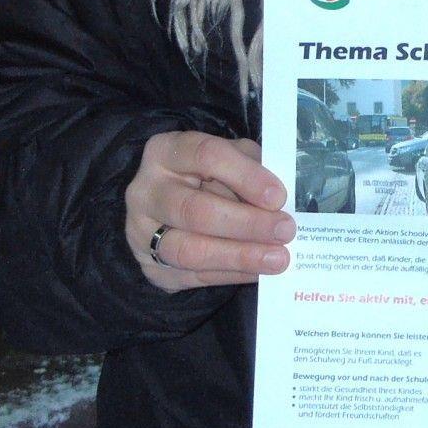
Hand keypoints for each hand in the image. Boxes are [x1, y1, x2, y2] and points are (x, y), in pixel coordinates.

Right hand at [124, 130, 294, 291]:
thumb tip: (280, 198)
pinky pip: (193, 276)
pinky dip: (231, 274)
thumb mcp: (227, 158)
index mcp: (165, 151)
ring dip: (239, 256)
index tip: (278, 196)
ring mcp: (142, 233)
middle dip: (247, 223)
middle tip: (285, 230)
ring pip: (190, 250)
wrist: (165, 210)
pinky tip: (259, 271)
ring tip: (277, 258)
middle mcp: (146, 191)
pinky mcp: (151, 267)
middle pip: (196, 210)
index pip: (206, 156)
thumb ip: (250, 168)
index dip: (245, 176)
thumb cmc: (205, 176)